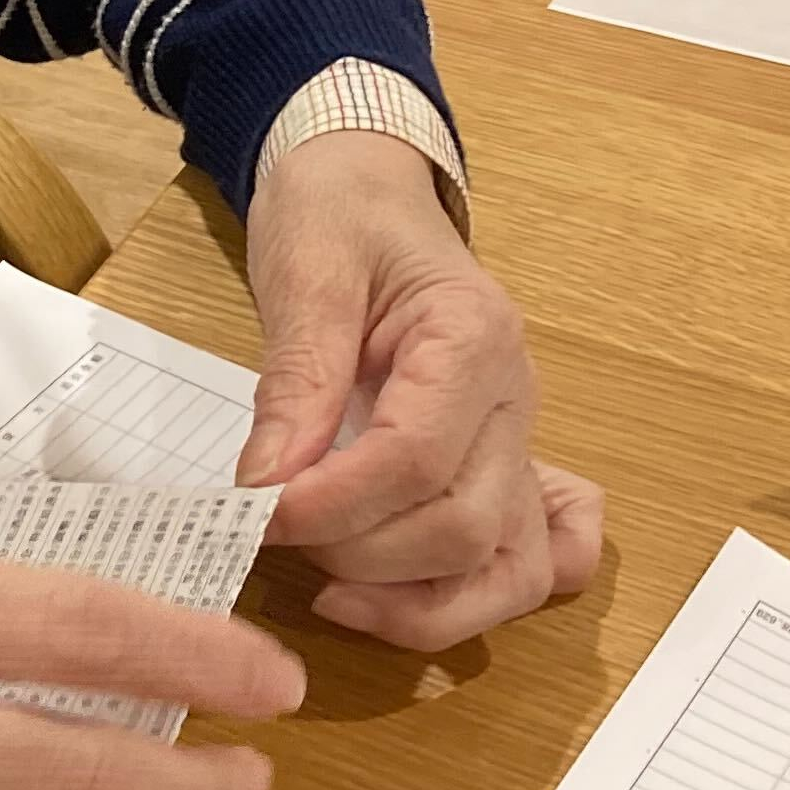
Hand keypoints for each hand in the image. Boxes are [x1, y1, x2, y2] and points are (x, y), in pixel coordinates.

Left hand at [240, 128, 605, 651]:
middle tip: (275, 532)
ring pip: (512, 572)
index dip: (332, 504)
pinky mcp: (503, 473)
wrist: (368, 183)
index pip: (417, 457)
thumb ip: (295, 380)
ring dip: (419, 605)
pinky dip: (476, 599)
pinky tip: (397, 598)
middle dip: (361, 556)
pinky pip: (533, 564)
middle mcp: (515, 402)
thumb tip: (266, 486)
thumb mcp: (306, 271)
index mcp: (475, 337)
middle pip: (465, 528)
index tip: (256, 510)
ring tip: (330, 593)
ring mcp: (519, 445)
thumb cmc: (340, 213)